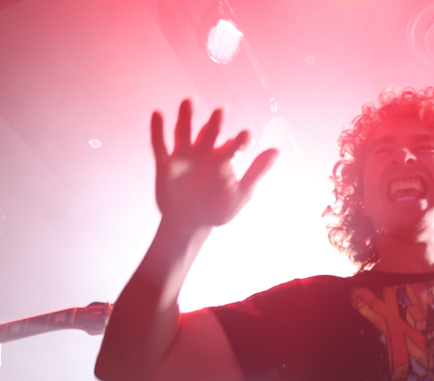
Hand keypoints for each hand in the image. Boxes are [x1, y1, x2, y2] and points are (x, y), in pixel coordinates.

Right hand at [151, 100, 277, 230]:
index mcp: (222, 159)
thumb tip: (276, 150)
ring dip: (185, 118)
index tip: (246, 135)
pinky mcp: (165, 164)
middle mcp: (203, 153)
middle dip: (214, 124)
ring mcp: (183, 157)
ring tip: (189, 102)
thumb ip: (256, 171)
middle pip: (208, 134)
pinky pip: (159, 145)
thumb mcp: (241, 193)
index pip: (231, 147)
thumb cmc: (217, 209)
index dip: (238, 142)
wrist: (189, 225)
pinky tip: (158, 114)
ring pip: (183, 133)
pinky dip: (157, 130)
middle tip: (221, 111)